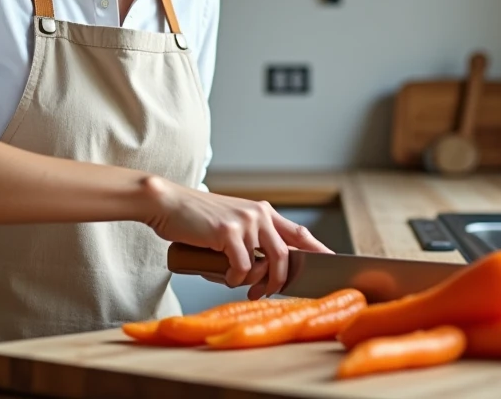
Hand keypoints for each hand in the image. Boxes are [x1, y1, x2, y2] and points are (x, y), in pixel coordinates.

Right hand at [138, 176, 333, 299]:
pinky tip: (225, 277)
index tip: (332, 264)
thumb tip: (262, 274)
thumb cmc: (195, 220)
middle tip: (266, 294)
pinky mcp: (228, 231)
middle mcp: (259, 214)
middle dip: (281, 281)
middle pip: (288, 255)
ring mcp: (245, 221)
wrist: (168, 204)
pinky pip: (242, 266)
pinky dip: (235, 278)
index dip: (319, 250)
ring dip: (259, 283)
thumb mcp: (231, 225)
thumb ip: (249, 242)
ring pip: (269, 262)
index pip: (300, 233)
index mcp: (263, 212)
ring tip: (245, 288)